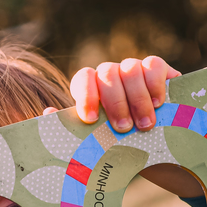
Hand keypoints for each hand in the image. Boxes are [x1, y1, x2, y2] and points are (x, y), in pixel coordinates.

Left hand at [59, 56, 181, 132]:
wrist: (152, 141)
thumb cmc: (117, 140)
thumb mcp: (95, 138)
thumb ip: (72, 127)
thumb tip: (48, 111)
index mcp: (91, 87)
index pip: (83, 78)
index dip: (85, 95)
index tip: (89, 119)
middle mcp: (111, 74)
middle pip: (107, 74)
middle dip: (115, 103)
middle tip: (123, 128)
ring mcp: (133, 69)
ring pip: (131, 69)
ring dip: (138, 98)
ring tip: (145, 124)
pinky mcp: (157, 69)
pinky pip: (154, 65)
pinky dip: (156, 83)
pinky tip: (158, 104)